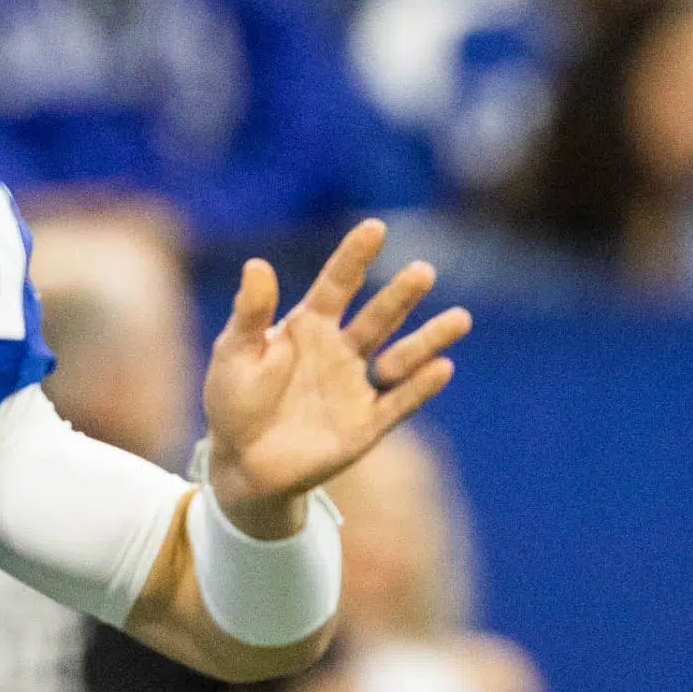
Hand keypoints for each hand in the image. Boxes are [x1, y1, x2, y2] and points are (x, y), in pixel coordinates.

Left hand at [203, 219, 469, 538]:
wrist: (241, 463)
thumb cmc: (232, 400)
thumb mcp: (234, 352)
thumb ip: (251, 313)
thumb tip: (256, 264)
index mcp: (308, 326)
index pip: (337, 284)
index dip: (354, 257)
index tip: (375, 228)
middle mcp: (340, 350)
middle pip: (377, 316)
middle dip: (400, 295)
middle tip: (423, 271)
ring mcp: (356, 386)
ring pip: (400, 356)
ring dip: (427, 339)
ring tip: (459, 319)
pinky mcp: (366, 424)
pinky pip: (398, 403)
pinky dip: (419, 387)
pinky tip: (441, 368)